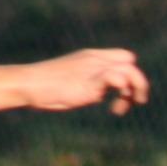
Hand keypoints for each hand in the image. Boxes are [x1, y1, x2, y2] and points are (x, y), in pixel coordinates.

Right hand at [18, 49, 150, 114]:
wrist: (28, 83)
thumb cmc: (46, 87)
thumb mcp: (74, 82)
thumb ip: (91, 84)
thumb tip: (102, 94)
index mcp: (92, 57)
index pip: (124, 56)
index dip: (129, 73)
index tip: (121, 93)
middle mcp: (95, 60)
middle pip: (131, 62)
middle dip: (138, 83)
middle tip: (132, 102)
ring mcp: (93, 69)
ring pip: (130, 70)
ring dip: (136, 90)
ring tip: (123, 108)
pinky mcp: (89, 81)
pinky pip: (116, 78)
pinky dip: (123, 92)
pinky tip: (113, 109)